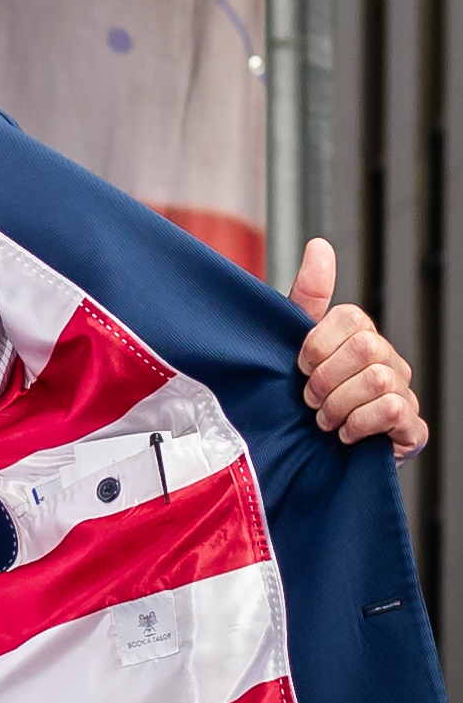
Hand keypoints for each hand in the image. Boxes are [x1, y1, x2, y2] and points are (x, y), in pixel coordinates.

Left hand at [290, 238, 425, 462]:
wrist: (298, 457)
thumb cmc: (296, 398)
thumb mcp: (291, 345)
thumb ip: (307, 296)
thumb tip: (320, 245)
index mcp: (361, 338)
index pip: (351, 318)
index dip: (317, 344)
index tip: (299, 366)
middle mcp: (389, 362)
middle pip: (366, 347)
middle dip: (325, 378)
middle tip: (309, 399)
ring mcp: (404, 394)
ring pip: (377, 380)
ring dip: (338, 404)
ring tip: (324, 420)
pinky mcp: (411, 430)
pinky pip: (392, 410)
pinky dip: (359, 424)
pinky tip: (345, 435)